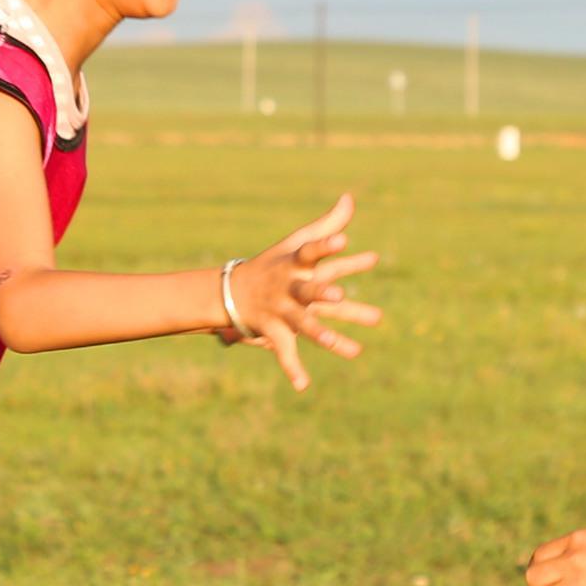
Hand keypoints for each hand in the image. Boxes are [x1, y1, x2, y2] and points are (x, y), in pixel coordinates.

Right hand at [226, 193, 381, 390]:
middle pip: (306, 290)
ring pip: (303, 325)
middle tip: (339, 294)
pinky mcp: (274, 331)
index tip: (344, 240)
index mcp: (294, 264)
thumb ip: (327, 226)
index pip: (311, 252)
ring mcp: (280, 311)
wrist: (234, 290)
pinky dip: (293, 370)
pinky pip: (284, 352)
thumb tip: (349, 199)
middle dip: (322, 293)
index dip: (326, 246)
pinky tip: (303, 385)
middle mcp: (288, 287)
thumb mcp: (298, 243)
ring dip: (323, 336)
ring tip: (351, 350)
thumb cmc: (275, 264)